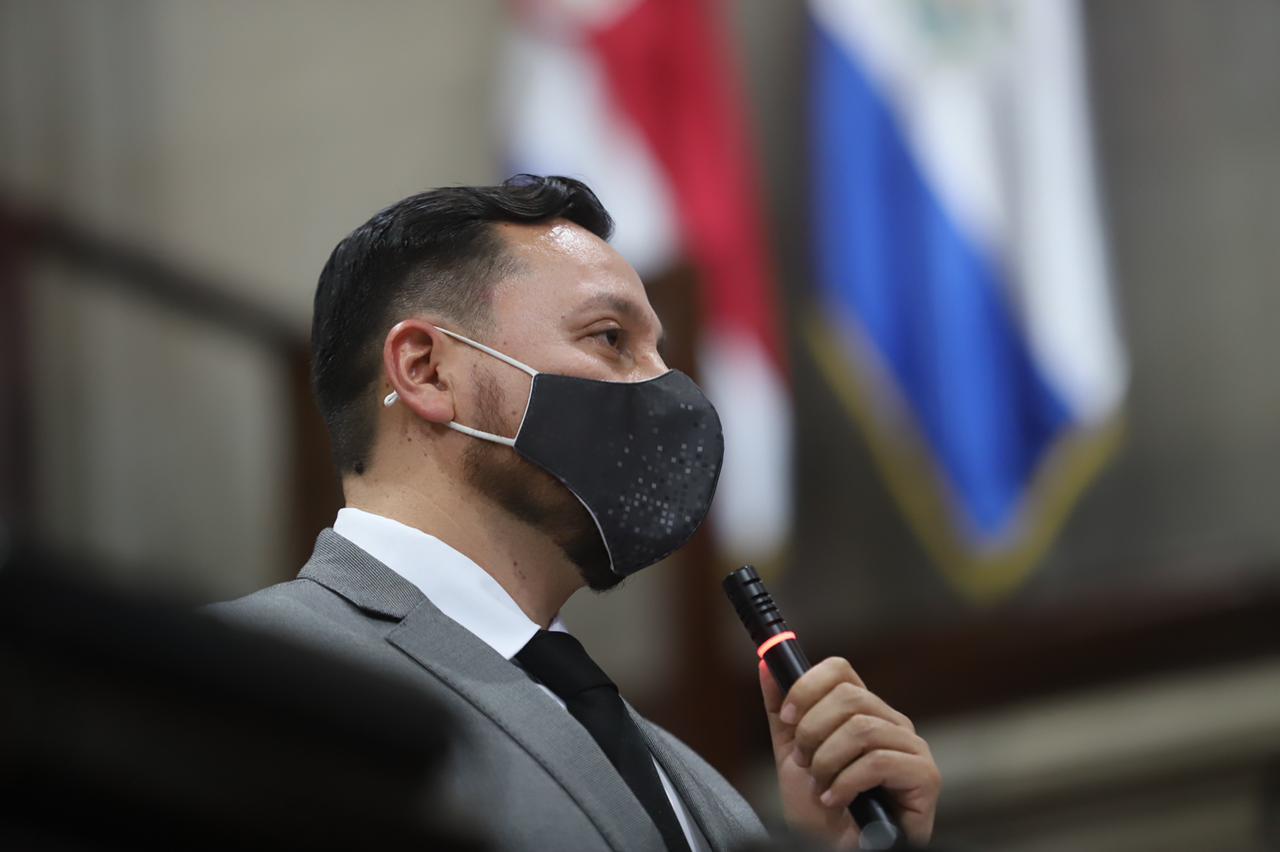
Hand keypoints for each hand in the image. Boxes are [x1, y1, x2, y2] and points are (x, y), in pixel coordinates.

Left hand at [759, 657, 939, 848]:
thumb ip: (781, 711)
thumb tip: (767, 665)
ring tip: (821, 785)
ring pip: (862, 729)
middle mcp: (892, 722)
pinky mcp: (925, 776)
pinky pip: (879, 762)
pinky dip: (846, 783)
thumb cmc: (820, 808)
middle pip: (849, 697)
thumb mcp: (790, 753)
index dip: (807, 688)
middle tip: (804, 763)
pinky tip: (835, 800)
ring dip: (827, 761)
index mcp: (865, 711)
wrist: (835, 849)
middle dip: (813, 732)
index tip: (788, 717)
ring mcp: (911, 748)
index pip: (840, 670)